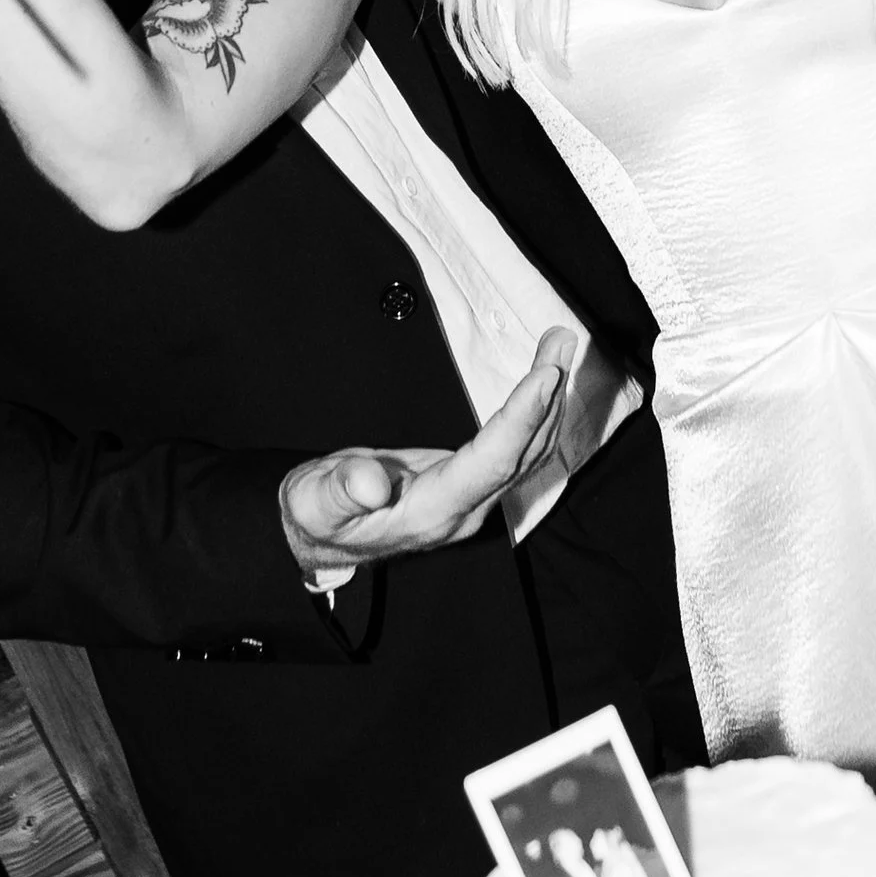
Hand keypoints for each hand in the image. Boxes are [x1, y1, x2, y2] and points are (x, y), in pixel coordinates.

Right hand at [279, 331, 575, 582]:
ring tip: (560, 347)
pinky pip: (516, 450)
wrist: (317, 536)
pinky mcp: (470, 486)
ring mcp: (472, 500)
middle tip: (562, 340)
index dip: (521, 420)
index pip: (491, 465)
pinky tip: (542, 383)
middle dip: (548, 397)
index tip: (545, 376)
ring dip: (548, 401)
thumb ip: (340, 491)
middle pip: (523, 454)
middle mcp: (463, 510)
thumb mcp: (313, 503)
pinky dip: (535, 413)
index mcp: (431, 513)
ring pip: (527, 453)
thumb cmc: (315, 513)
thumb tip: (370, 482)